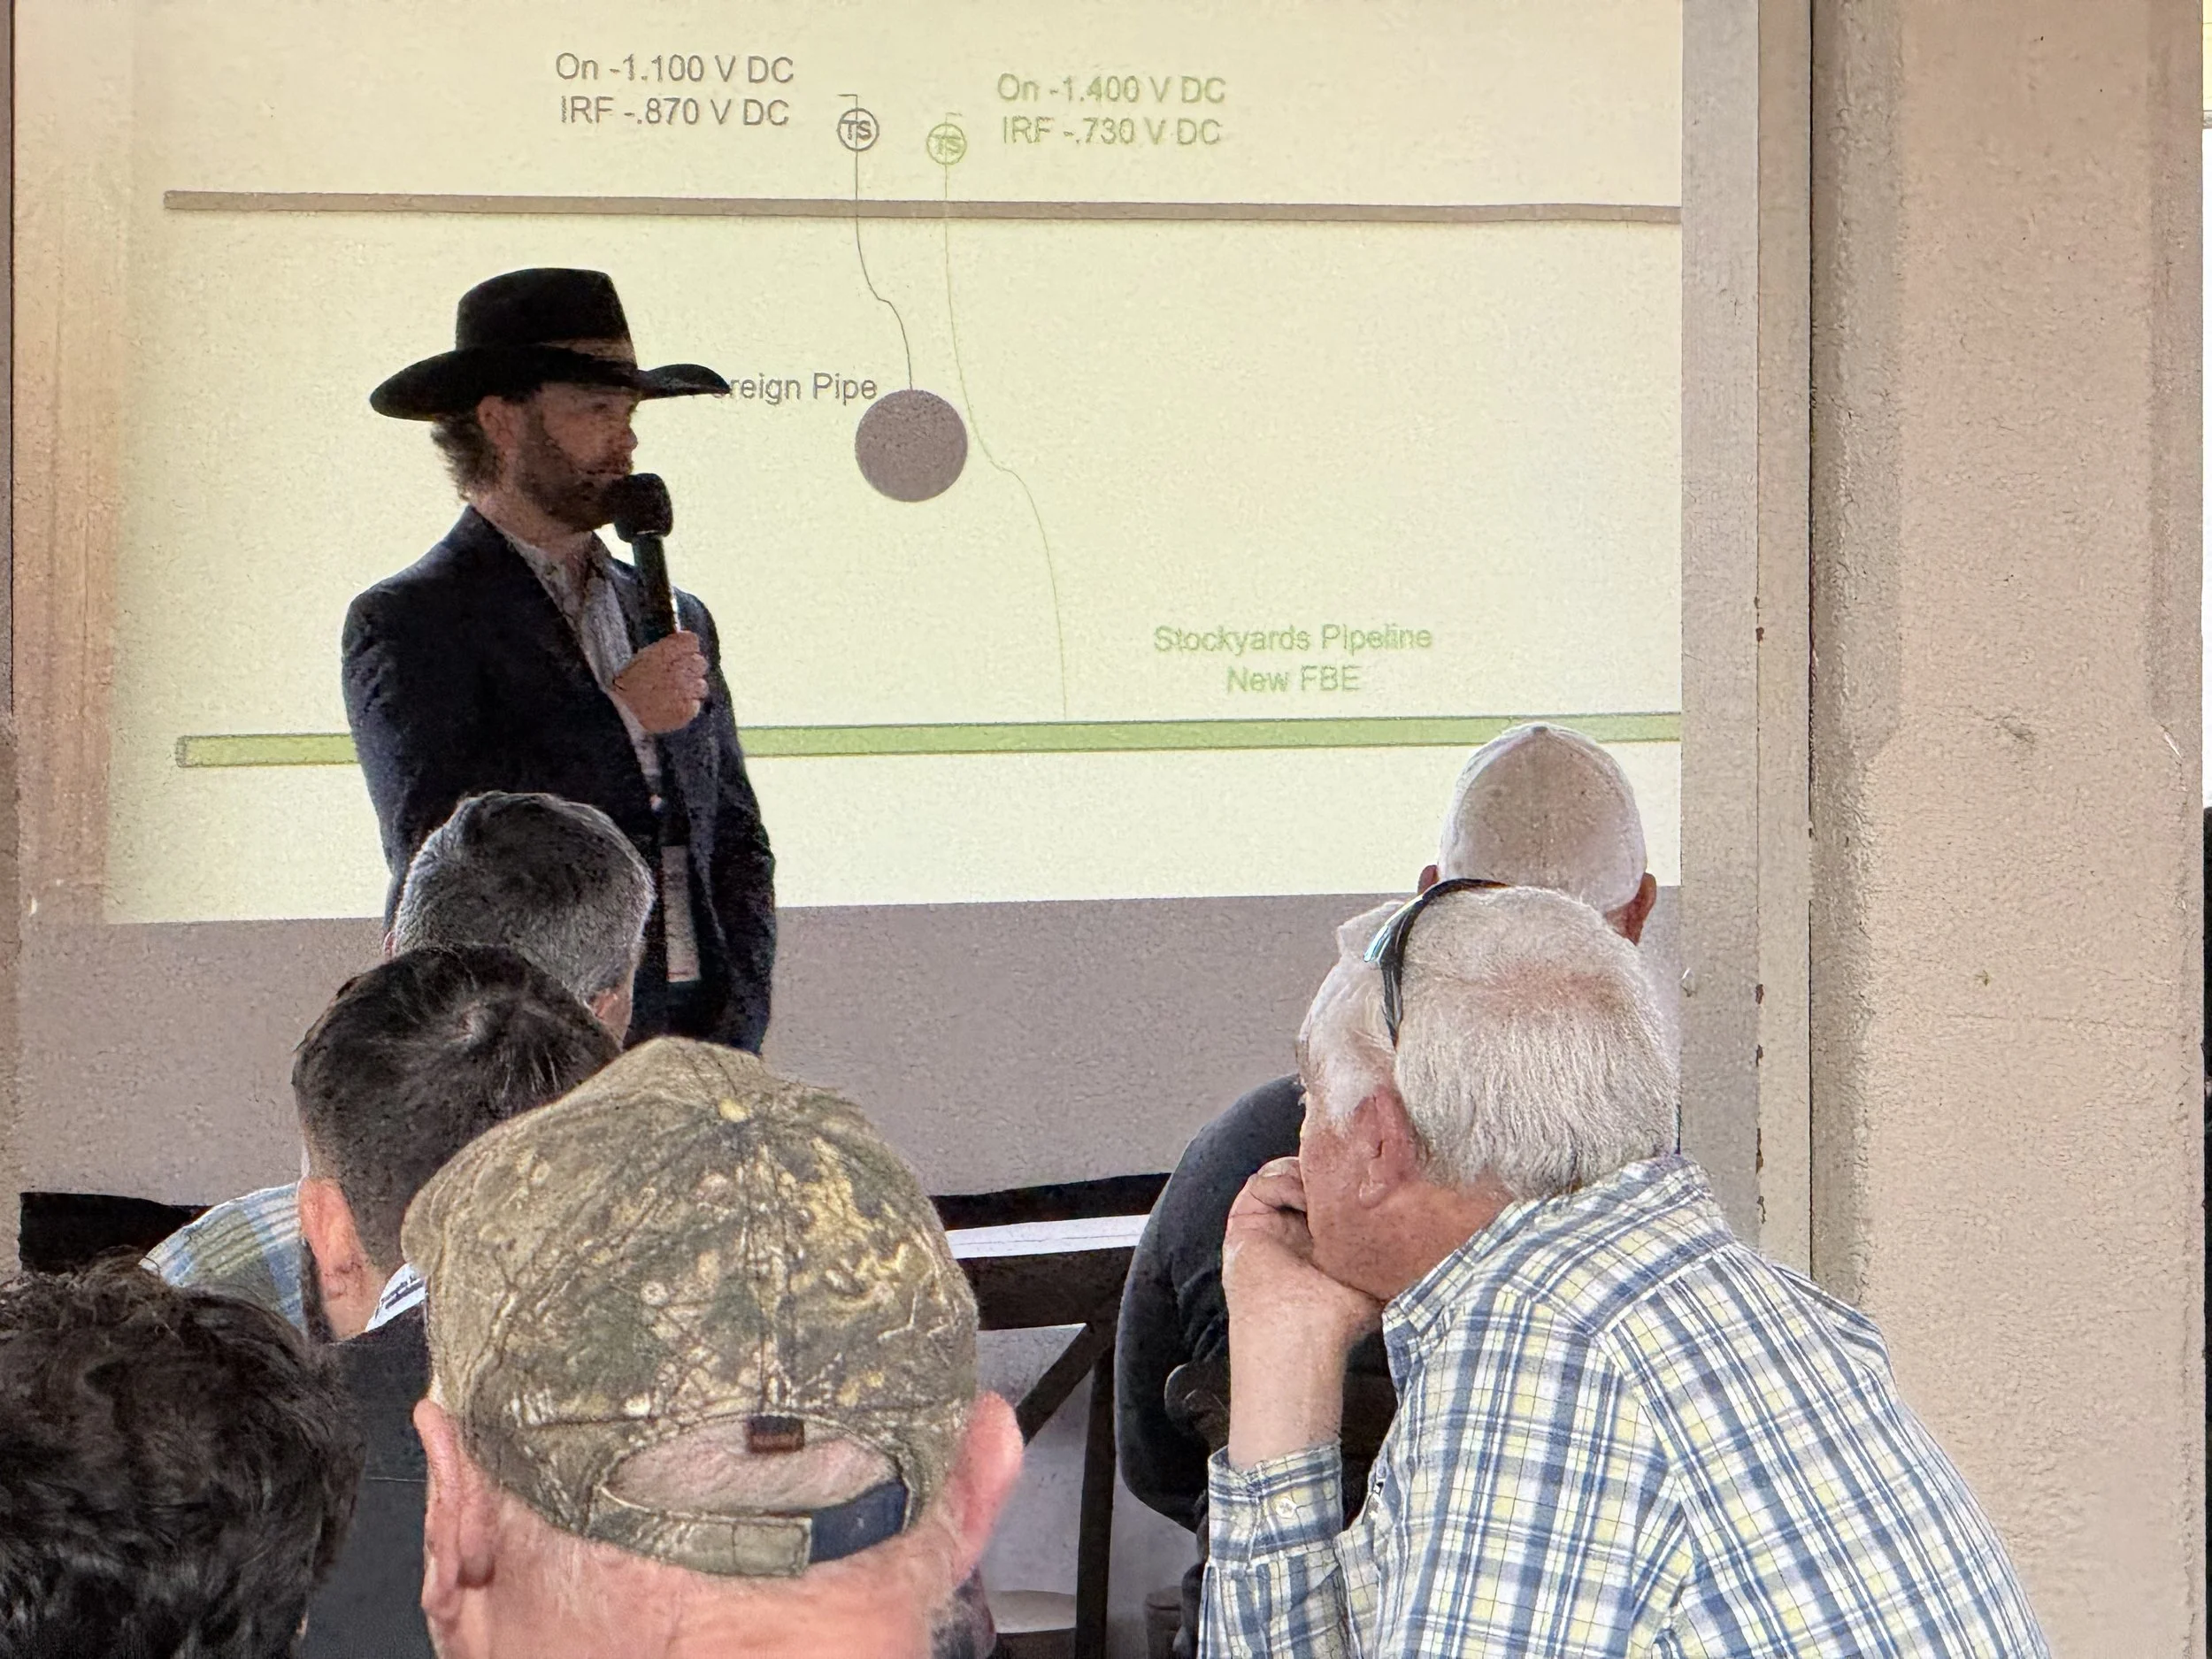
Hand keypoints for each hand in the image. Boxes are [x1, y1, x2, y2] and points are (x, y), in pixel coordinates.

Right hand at [612, 630, 707, 733]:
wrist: (621, 713)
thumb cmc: (626, 684)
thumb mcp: (641, 658)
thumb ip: (664, 649)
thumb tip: (681, 641)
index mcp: (666, 651)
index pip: (691, 641)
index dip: (686, 647)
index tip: (681, 654)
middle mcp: (680, 668)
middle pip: (699, 662)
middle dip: (690, 669)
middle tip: (676, 677)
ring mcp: (686, 690)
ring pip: (701, 685)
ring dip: (690, 689)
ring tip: (673, 695)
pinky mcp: (687, 710)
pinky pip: (695, 705)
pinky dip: (686, 707)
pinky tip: (672, 707)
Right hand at [1221, 1158, 1382, 1467]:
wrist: (1301, 1335)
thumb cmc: (1341, 1316)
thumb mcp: (1378, 1271)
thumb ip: (1393, 1245)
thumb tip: (1437, 1222)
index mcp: (1327, 1243)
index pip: (1338, 1194)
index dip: (1352, 1177)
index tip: (1373, 1164)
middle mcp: (1297, 1232)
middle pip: (1311, 1179)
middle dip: (1328, 1165)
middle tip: (1350, 1160)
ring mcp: (1270, 1227)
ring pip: (1286, 1176)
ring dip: (1305, 1172)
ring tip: (1323, 1185)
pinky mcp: (1245, 1224)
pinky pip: (1260, 1185)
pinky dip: (1279, 1180)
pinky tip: (1300, 1196)